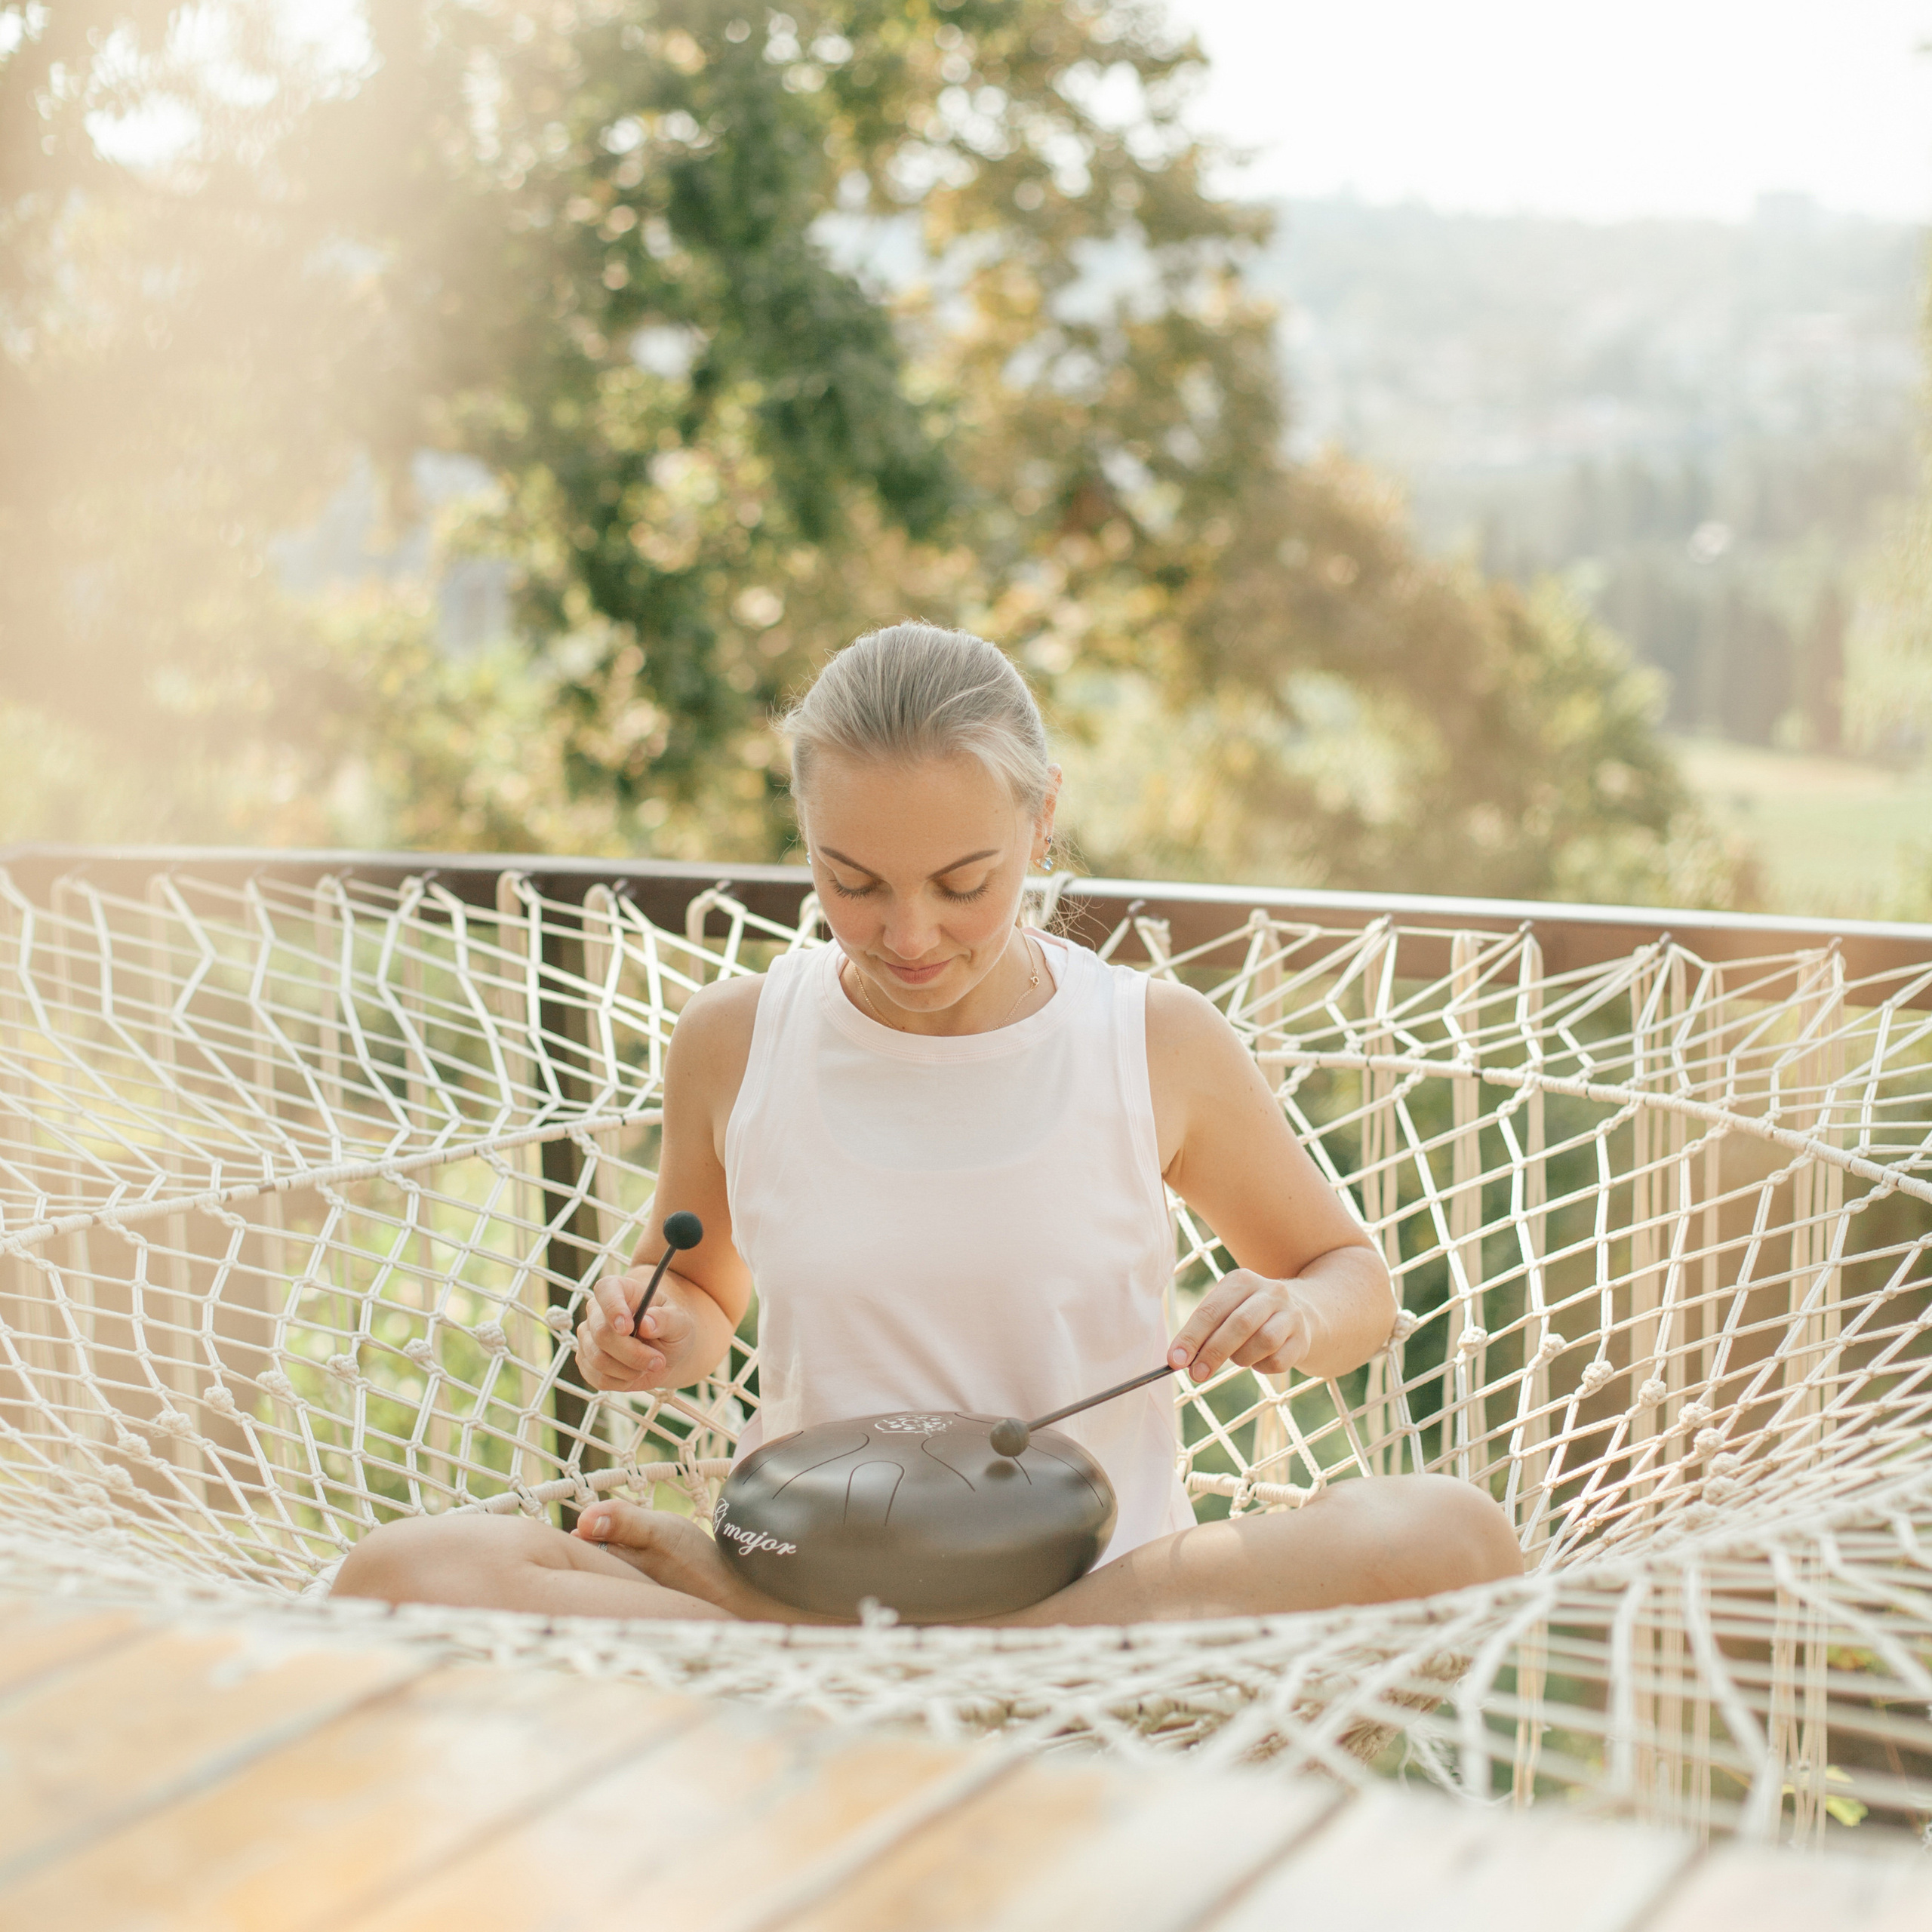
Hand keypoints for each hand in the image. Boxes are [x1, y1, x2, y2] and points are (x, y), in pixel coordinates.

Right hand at [573, 1269, 694, 1392]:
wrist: (666, 1352)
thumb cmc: (671, 1328)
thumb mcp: (680, 1321)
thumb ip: (665, 1319)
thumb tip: (646, 1323)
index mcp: (620, 1290)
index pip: (606, 1290)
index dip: (613, 1308)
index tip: (628, 1328)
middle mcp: (598, 1312)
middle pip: (601, 1334)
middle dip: (633, 1353)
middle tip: (658, 1361)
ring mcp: (588, 1337)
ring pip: (598, 1359)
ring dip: (630, 1370)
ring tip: (650, 1365)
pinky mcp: (586, 1362)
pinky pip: (598, 1378)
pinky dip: (622, 1382)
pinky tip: (635, 1374)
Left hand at [1168, 1271, 1312, 1381]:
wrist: (1302, 1313)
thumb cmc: (1248, 1314)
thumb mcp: (1227, 1309)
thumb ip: (1204, 1330)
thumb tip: (1179, 1358)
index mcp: (1242, 1280)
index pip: (1211, 1310)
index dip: (1191, 1337)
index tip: (1175, 1360)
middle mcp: (1270, 1291)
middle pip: (1239, 1324)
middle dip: (1213, 1352)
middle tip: (1196, 1374)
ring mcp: (1291, 1314)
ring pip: (1264, 1341)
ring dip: (1242, 1357)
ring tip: (1237, 1358)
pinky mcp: (1303, 1338)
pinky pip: (1278, 1361)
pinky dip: (1261, 1366)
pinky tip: (1259, 1360)